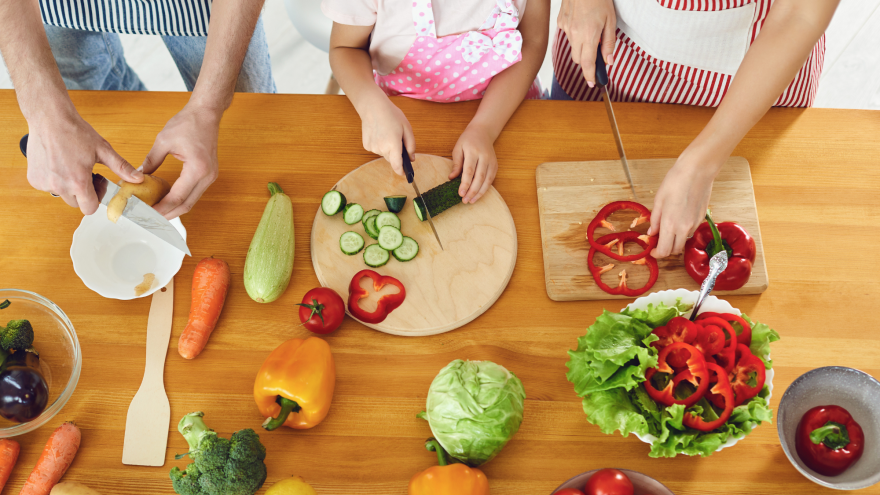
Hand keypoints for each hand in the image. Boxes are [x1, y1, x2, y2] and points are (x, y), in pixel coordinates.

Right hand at [25, 108, 142, 214]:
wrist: (49, 118)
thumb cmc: (75, 132)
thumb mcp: (103, 150)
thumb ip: (121, 167)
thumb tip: (138, 178)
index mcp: (77, 182)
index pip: (88, 209)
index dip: (95, 198)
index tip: (96, 185)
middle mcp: (59, 186)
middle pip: (76, 203)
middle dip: (82, 192)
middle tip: (85, 173)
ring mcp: (44, 183)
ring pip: (61, 195)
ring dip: (67, 186)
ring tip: (71, 166)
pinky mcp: (33, 178)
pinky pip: (47, 187)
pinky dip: (54, 179)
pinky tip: (58, 163)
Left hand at [141, 103, 220, 218]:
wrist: (206, 114)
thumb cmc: (188, 123)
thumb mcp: (163, 141)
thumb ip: (150, 162)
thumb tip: (137, 176)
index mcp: (197, 169)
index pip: (177, 197)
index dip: (161, 208)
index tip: (146, 213)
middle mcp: (207, 176)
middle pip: (186, 205)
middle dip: (168, 214)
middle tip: (150, 219)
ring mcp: (210, 176)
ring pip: (191, 201)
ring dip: (175, 208)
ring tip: (157, 212)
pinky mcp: (209, 174)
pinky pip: (194, 193)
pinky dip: (181, 199)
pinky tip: (168, 199)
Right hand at [360, 97, 414, 175]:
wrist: (372, 107)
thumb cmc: (391, 115)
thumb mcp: (406, 128)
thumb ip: (411, 145)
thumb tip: (412, 158)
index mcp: (393, 144)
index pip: (397, 165)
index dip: (401, 171)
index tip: (405, 174)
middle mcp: (381, 148)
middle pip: (391, 158)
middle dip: (396, 153)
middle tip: (396, 139)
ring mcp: (373, 148)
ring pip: (384, 154)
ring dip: (387, 148)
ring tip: (386, 134)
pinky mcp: (366, 146)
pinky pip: (376, 150)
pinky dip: (379, 145)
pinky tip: (379, 134)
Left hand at [450, 124, 497, 203]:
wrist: (483, 132)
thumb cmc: (467, 140)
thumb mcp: (458, 148)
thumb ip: (456, 164)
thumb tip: (451, 178)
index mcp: (473, 152)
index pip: (469, 171)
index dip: (465, 183)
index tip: (460, 193)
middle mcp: (484, 157)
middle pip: (479, 177)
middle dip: (472, 191)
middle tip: (465, 200)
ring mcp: (491, 161)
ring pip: (487, 180)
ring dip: (479, 192)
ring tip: (471, 201)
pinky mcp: (495, 165)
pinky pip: (491, 179)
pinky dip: (485, 188)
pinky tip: (478, 195)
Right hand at [557, 0, 615, 86]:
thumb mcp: (611, 20)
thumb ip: (609, 42)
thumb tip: (609, 60)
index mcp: (589, 36)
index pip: (587, 64)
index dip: (590, 76)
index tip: (592, 83)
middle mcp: (574, 35)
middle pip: (578, 59)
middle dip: (586, 60)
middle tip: (596, 53)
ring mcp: (565, 29)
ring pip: (572, 46)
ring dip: (580, 45)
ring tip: (589, 30)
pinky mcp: (560, 22)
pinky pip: (567, 34)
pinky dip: (574, 33)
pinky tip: (581, 21)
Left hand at [648, 149, 721, 257]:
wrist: (697, 171)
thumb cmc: (675, 181)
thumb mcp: (658, 200)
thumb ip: (654, 220)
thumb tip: (651, 233)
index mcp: (670, 224)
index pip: (664, 251)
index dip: (656, 254)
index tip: (652, 250)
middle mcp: (683, 228)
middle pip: (675, 250)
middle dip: (666, 249)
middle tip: (658, 241)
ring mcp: (694, 224)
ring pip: (683, 241)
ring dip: (675, 240)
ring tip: (668, 228)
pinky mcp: (702, 219)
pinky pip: (690, 231)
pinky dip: (683, 231)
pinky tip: (679, 219)